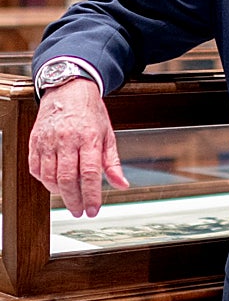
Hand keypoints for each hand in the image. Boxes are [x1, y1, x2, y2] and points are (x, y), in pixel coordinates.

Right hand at [28, 79, 129, 217]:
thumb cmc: (90, 112)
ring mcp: (48, 140)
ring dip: (59, 192)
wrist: (68, 89)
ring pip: (50, 176)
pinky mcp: (35, 141)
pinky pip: (36, 168)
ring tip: (69, 197)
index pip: (89, 174)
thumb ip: (113, 163)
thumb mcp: (108, 134)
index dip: (91, 195)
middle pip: (67, 179)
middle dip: (74, 200)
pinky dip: (44, 180)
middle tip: (80, 211)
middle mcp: (67, 139)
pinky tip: (54, 183)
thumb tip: (122, 184)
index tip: (93, 210)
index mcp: (89, 138)